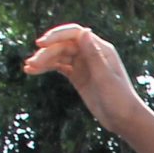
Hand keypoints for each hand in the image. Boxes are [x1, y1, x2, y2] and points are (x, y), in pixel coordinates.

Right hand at [23, 24, 153, 134]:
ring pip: (58, 56)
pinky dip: (46, 67)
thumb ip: (94, 55)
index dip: (56, 35)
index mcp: (101, 48)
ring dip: (43, 60)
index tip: (41, 43)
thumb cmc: (120, 99)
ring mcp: (83, 64)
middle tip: (32, 63)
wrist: (125, 120)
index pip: (74, 34)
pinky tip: (32, 70)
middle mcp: (91, 53)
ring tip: (29, 67)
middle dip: (47, 53)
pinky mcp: (77, 76)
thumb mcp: (105, 77)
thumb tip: (84, 32)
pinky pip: (59, 67)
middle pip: (63, 46)